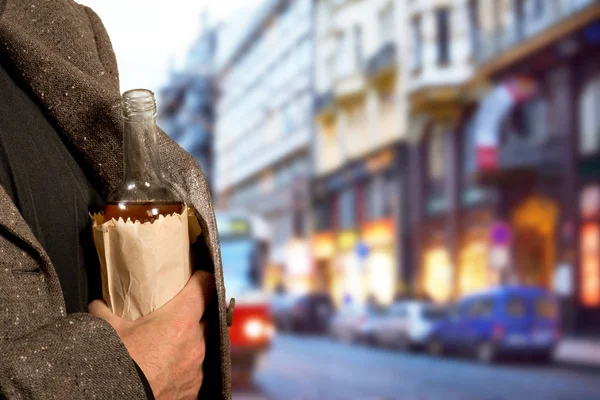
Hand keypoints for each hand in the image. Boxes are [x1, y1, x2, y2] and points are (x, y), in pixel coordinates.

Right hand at [89, 270, 213, 399]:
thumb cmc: (116, 366)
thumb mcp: (105, 330)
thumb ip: (105, 309)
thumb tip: (101, 302)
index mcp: (180, 320)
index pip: (205, 286)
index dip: (201, 278)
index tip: (195, 275)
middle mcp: (196, 342)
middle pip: (203, 317)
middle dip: (191, 313)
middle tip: (172, 313)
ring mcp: (198, 367)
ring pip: (199, 344)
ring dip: (186, 341)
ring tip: (165, 344)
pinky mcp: (194, 389)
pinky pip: (193, 370)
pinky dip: (182, 366)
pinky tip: (165, 367)